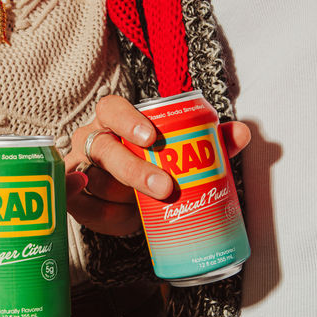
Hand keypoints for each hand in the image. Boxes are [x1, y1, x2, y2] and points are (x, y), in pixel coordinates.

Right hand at [65, 95, 250, 235]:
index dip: (128, 120)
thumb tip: (241, 133)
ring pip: (97, 181)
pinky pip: (77, 201)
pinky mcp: (74, 196)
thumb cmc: (153, 166)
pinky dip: (89, 203)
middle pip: (104, 149)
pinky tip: (102, 202)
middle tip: (166, 188)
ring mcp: (79, 167)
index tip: (152, 138)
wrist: (129, 200)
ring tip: (146, 207)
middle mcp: (92, 139)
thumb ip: (211, 142)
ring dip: (124, 198)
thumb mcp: (182, 154)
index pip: (111, 108)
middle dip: (133, 170)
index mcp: (114, 120)